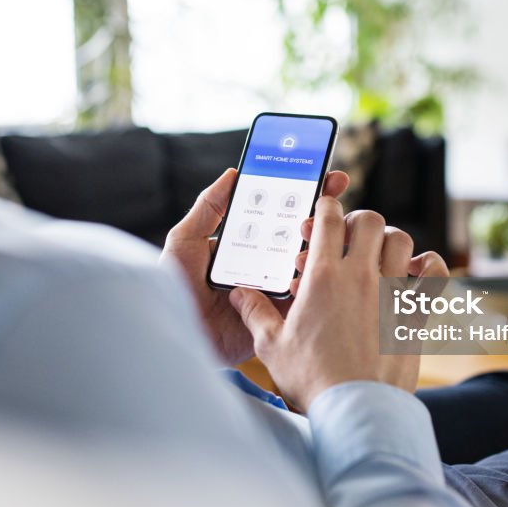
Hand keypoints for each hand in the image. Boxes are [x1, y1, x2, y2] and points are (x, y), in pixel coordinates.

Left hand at [161, 168, 349, 365]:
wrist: (176, 332)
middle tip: (333, 194)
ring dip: (319, 243)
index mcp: (248, 244)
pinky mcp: (280, 316)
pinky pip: (305, 297)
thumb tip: (233, 174)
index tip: (325, 176)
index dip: (305, 195)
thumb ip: (208, 207)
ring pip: (309, 263)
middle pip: (302, 236)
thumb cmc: (174, 287)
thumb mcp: (185, 241)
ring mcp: (276, 289)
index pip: (281, 215)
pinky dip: (312, 280)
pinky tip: (305, 265)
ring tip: (311, 230)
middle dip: (324, 213)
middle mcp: (266, 264)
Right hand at [228, 196, 449, 409]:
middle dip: (357, 222)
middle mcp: (362, 277)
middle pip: (370, 221)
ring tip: (376, 254)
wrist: (355, 411)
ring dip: (389, 240)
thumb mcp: (272, 345)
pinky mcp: (415, 313)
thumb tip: (237, 293)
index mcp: (324, 277)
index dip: (325, 208)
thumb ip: (255, 312)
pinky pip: (435, 275)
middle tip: (347, 239)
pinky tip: (416, 271)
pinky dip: (430, 265)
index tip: (321, 215)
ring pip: (402, 240)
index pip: (330, 218)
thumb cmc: (312, 379)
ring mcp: (392, 293)